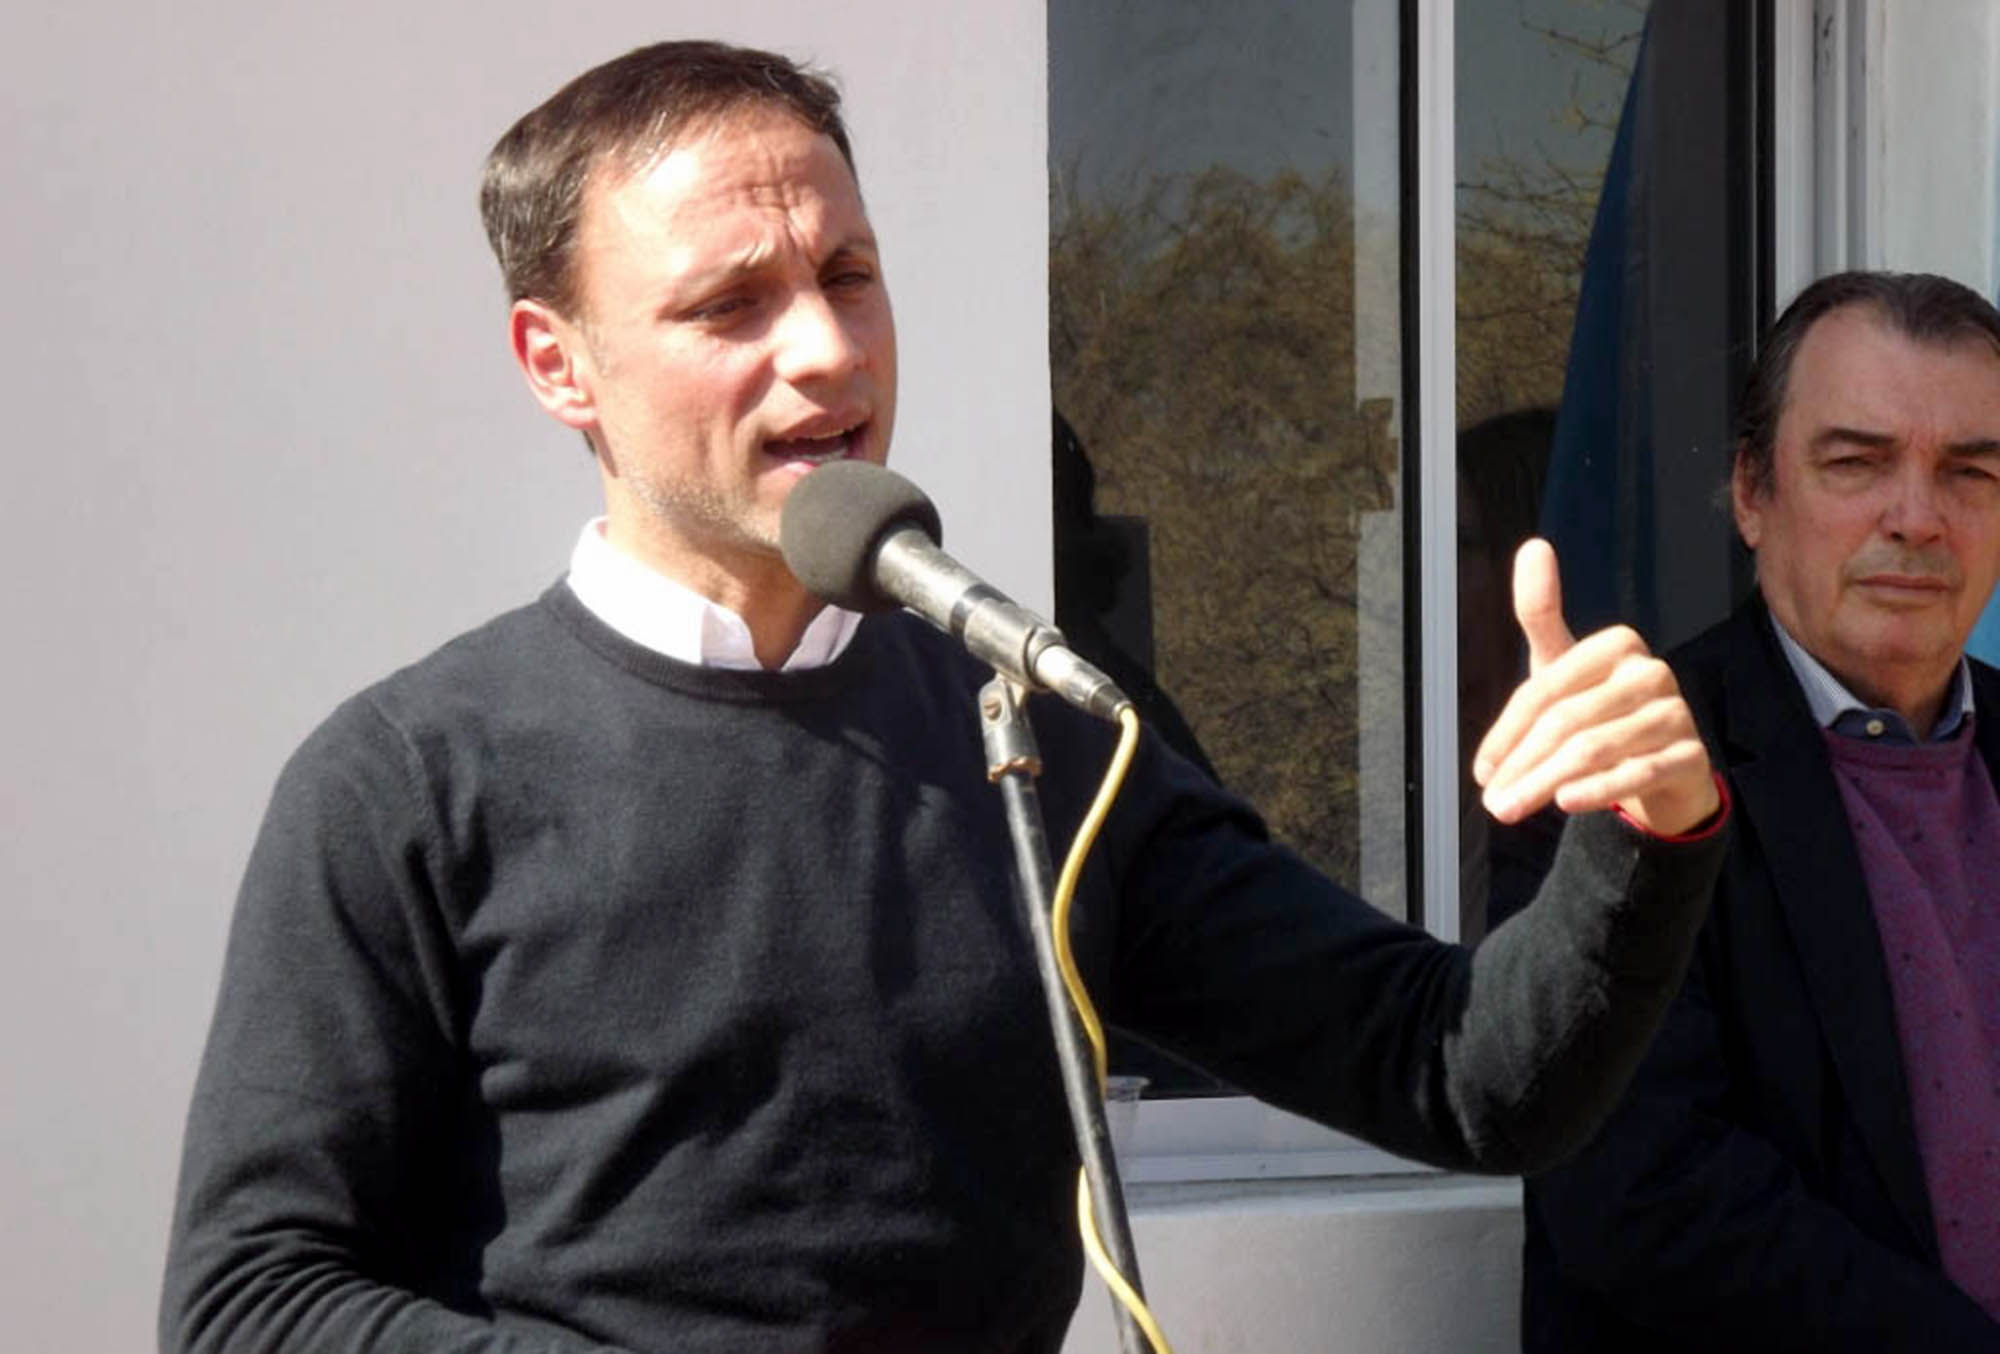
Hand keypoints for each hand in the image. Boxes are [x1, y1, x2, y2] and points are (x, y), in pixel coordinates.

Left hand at [1472, 539, 1718, 835]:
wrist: (1663, 769)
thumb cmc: (1601, 711)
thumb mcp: (1563, 667)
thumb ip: (1542, 614)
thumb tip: (1534, 545)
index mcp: (1617, 644)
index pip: (1545, 689)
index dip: (1506, 732)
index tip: (1481, 771)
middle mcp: (1651, 672)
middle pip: (1568, 721)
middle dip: (1523, 765)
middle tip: (1493, 803)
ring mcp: (1676, 713)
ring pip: (1596, 749)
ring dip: (1546, 783)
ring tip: (1512, 809)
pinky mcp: (1692, 755)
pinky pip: (1638, 772)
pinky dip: (1598, 790)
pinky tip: (1566, 802)